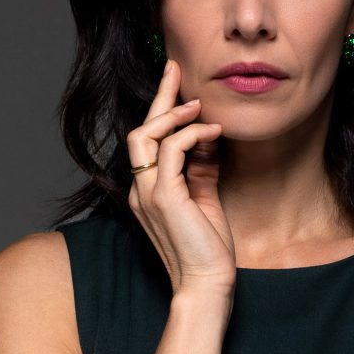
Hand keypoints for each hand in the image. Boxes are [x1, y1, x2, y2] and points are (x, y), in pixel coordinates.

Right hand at [126, 59, 235, 296]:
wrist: (207, 285)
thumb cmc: (208, 249)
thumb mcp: (205, 199)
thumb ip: (200, 169)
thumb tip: (207, 138)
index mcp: (146, 191)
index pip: (147, 141)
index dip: (160, 109)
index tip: (176, 82)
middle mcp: (139, 190)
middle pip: (139, 130)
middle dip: (158, 96)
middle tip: (175, 68)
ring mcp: (147, 194)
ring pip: (146, 135)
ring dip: (175, 114)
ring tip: (200, 105)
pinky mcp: (164, 198)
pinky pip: (171, 151)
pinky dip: (192, 134)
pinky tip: (214, 132)